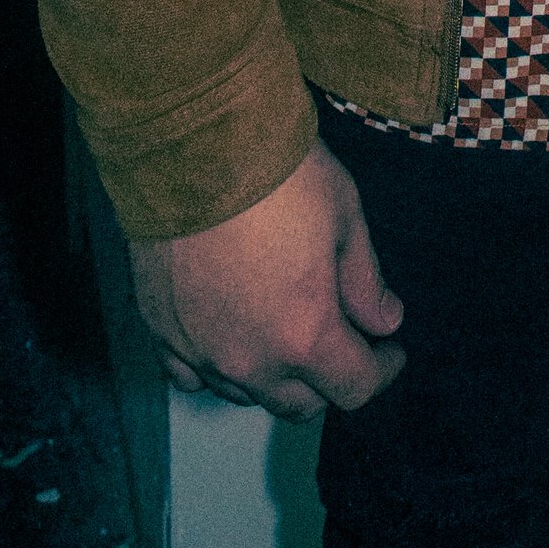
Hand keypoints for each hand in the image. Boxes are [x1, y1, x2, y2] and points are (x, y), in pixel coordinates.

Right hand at [127, 139, 405, 418]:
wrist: (194, 143)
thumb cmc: (278, 174)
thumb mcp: (345, 217)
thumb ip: (366, 281)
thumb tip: (384, 321)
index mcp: (304, 336)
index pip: (354, 387)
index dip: (381, 370)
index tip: (388, 349)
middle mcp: (249, 360)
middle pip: (298, 404)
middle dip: (328, 379)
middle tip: (341, 339)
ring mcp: (198, 349)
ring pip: (244, 393)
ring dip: (272, 374)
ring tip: (285, 330)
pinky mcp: (159, 329)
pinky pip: (190, 373)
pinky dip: (215, 366)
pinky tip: (229, 335)